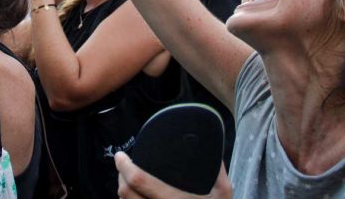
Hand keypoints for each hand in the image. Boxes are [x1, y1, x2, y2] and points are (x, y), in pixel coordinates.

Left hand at [115, 152, 231, 198]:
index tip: (121, 156)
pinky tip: (135, 198)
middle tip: (124, 164)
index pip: (138, 181)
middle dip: (120, 176)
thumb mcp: (223, 195)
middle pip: (125, 194)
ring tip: (128, 180)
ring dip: (123, 192)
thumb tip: (214, 150)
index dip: (124, 166)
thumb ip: (218, 173)